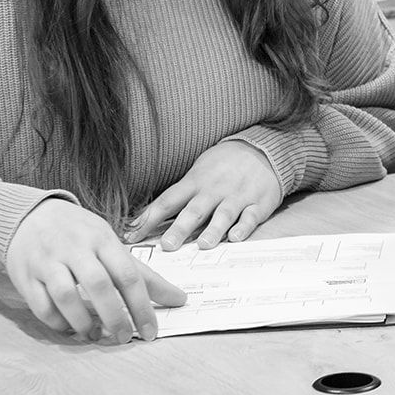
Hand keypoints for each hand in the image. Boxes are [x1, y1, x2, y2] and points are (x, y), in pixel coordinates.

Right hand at [6, 198, 185, 342]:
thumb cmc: (79, 234)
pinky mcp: (26, 276)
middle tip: (125, 337)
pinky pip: (40, 305)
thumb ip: (142, 274)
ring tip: (96, 335)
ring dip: (82, 322)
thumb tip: (180, 299)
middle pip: (98, 284)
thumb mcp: (111, 244)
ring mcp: (47, 261)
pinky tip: (70, 328)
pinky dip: (57, 322)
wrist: (29, 216)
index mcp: (102, 238)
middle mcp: (74, 248)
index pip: (127, 273)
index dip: (141, 306)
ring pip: (65, 295)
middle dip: (115, 316)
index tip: (151, 331)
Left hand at [125, 141, 281, 251]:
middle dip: (180, 228)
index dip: (149, 218)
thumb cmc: (222, 166)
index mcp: (195, 182)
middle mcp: (214, 189)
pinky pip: (250, 216)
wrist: (261, 149)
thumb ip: (178, 197)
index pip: (168, 201)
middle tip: (168, 245)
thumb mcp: (197, 174)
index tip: (132, 235)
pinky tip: (236, 238)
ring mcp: (237, 196)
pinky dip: (243, 227)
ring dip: (213, 229)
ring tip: (203, 245)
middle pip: (194, 209)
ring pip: (223, 214)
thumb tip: (145, 219)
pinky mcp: (257, 203)